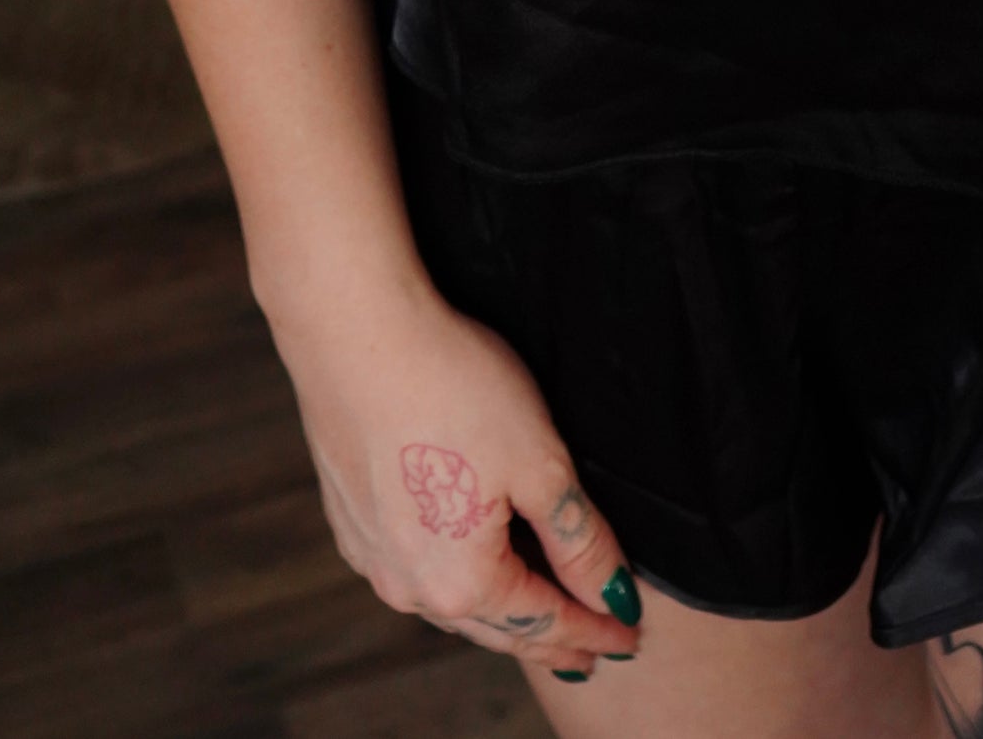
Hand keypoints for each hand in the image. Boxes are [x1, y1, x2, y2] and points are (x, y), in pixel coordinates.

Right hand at [270, 275, 641, 680]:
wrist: (356, 334)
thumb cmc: (454, 388)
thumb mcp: (540, 463)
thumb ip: (577, 537)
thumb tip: (611, 592)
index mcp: (462, 583)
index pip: (545, 622)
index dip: (593, 628)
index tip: (630, 636)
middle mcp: (409, 587)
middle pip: (497, 627)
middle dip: (550, 638)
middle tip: (591, 648)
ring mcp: (372, 557)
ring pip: (451, 602)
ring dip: (500, 615)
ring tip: (535, 621)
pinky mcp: (352, 519)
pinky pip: (415, 569)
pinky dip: (455, 578)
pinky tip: (464, 570)